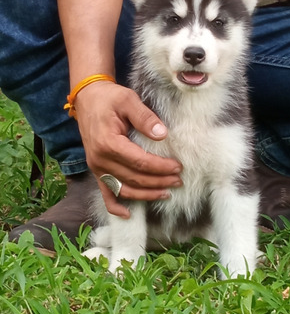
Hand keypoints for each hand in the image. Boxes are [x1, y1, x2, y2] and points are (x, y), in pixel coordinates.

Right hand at [74, 81, 181, 217]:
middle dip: (158, 182)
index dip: (161, 167)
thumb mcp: (128, 100)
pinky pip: (105, 192)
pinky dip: (115, 206)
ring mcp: (96, 167)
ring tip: (166, 193)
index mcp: (108, 143)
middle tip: (178, 180)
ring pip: (123, 189)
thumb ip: (145, 117)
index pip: (140, 162)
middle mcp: (100, 159)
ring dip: (145, 195)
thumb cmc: (109, 98)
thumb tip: (162, 134)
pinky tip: (128, 215)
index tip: (178, 167)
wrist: (88, 98)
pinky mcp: (96, 169)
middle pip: (134, 179)